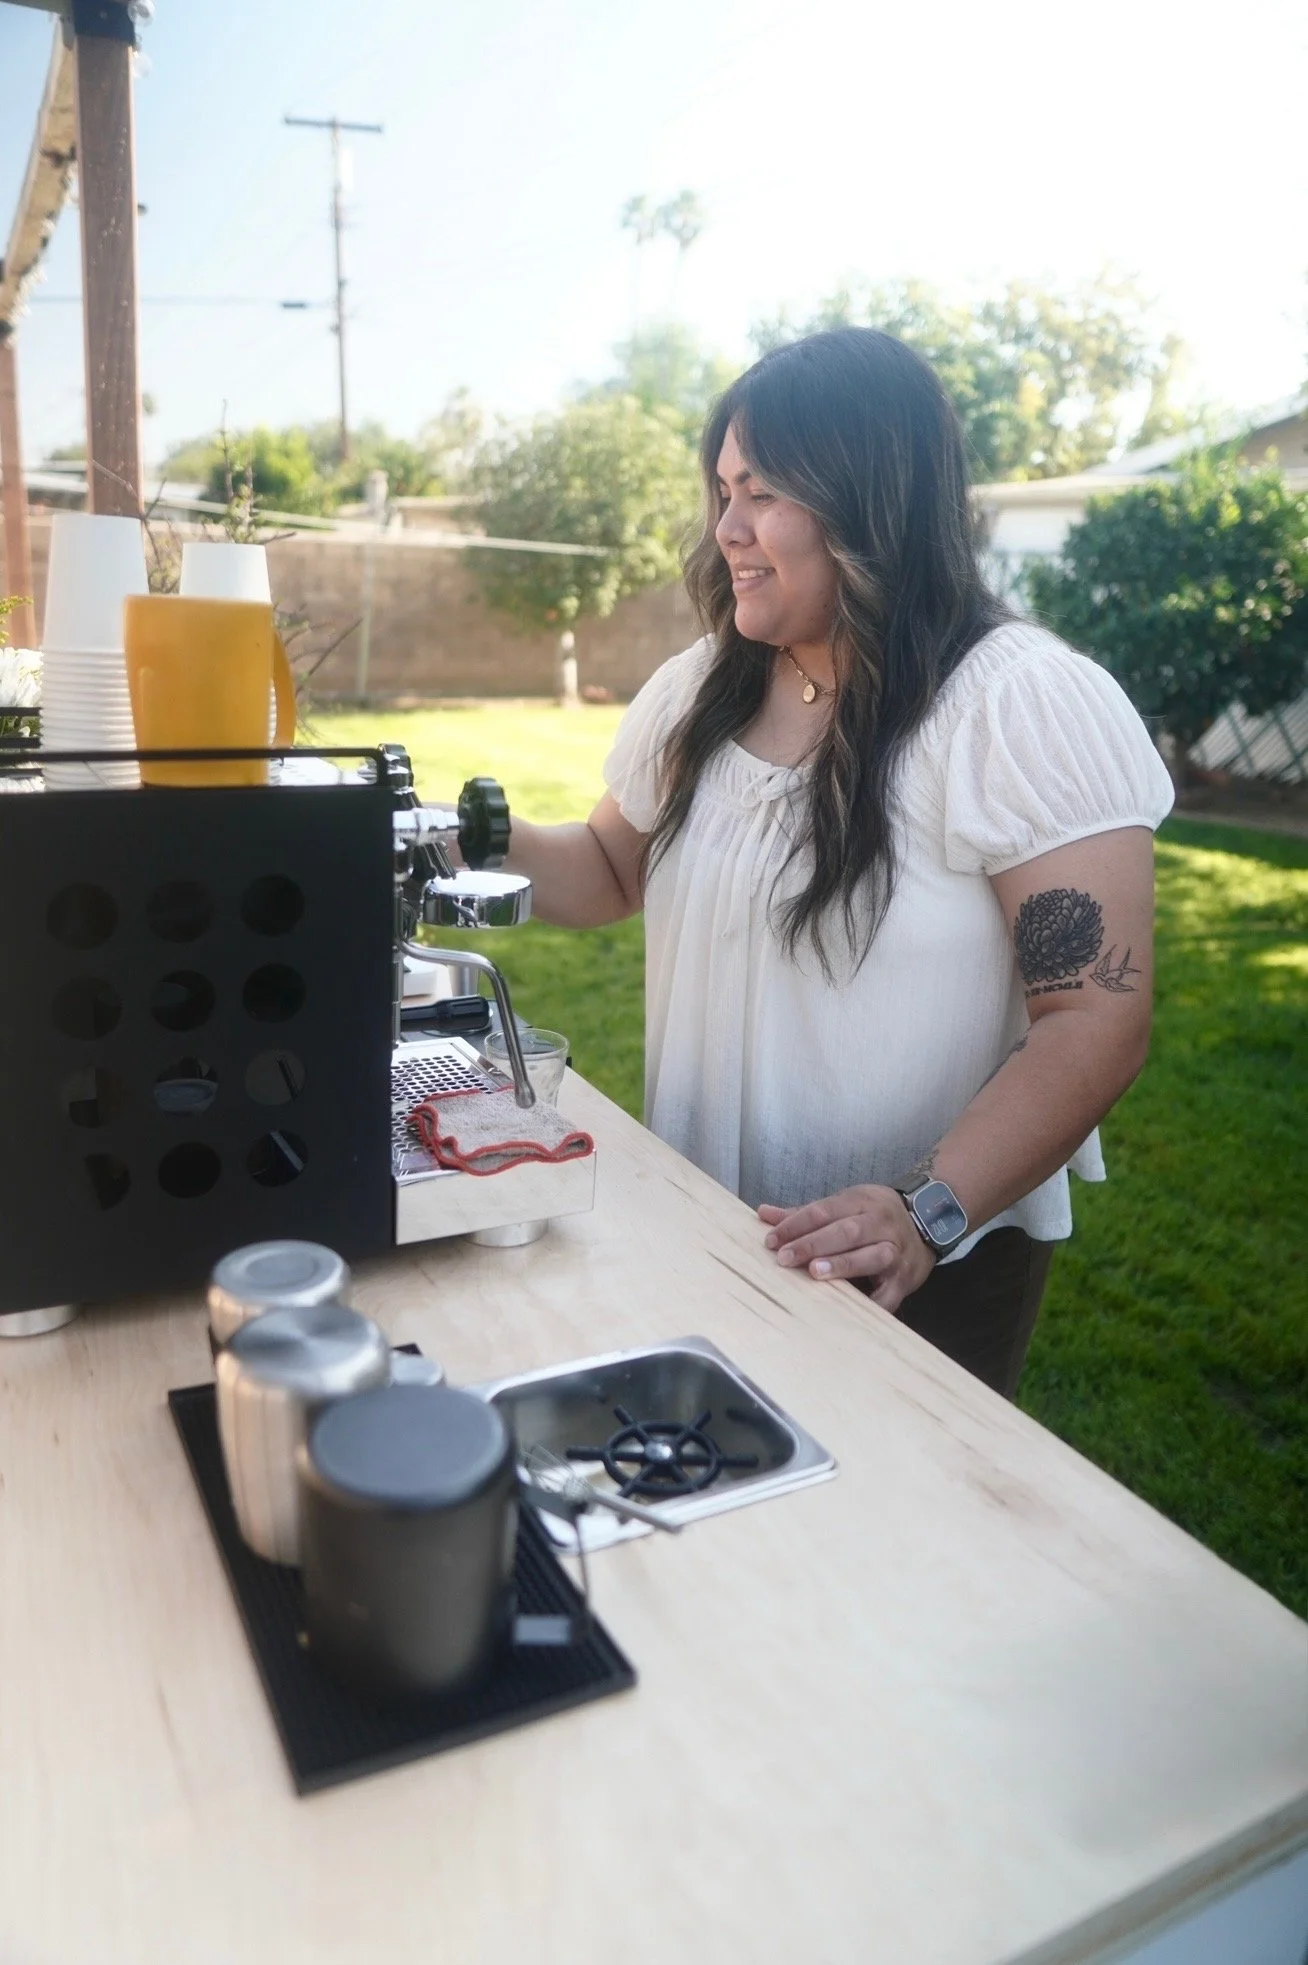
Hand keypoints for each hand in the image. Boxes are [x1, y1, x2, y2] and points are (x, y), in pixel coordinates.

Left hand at [758, 1184, 936, 1311]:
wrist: (929, 1222)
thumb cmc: (873, 1217)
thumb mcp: (844, 1206)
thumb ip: (804, 1213)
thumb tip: (763, 1213)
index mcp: (861, 1201)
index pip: (824, 1211)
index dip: (796, 1225)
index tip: (772, 1240)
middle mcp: (880, 1223)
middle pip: (846, 1231)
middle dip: (813, 1244)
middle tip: (785, 1258)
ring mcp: (896, 1251)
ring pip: (871, 1255)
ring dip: (843, 1264)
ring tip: (815, 1273)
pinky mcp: (905, 1278)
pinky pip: (889, 1293)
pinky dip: (872, 1303)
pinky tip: (850, 1311)